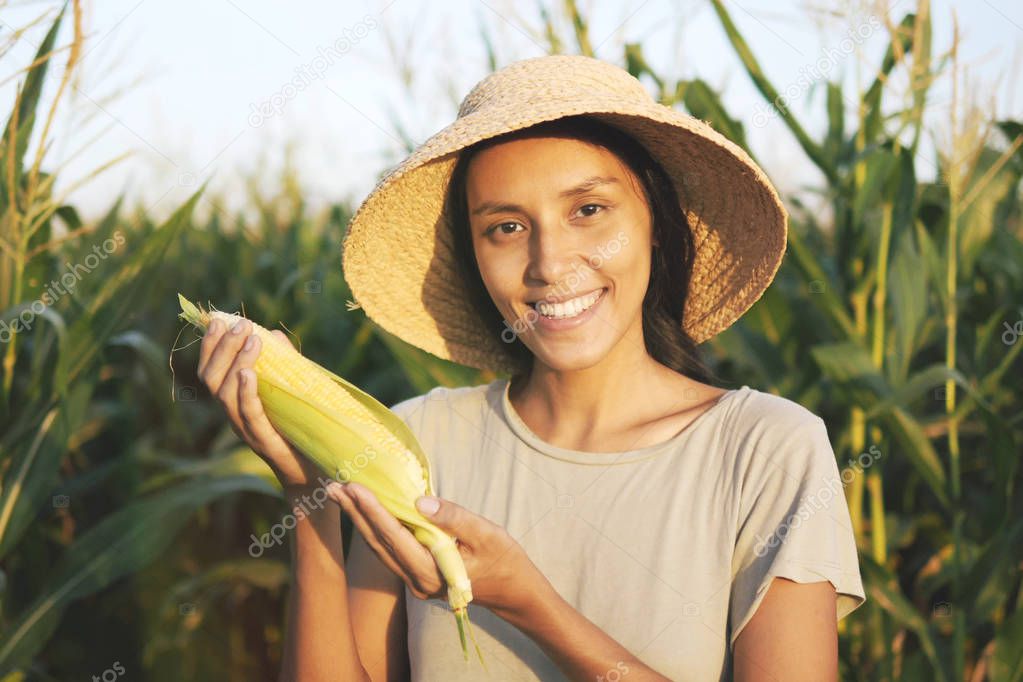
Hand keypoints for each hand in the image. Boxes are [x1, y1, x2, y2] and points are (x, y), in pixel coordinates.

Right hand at [196, 318, 320, 486]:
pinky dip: (246, 392)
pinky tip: (248, 373)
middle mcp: (234, 416)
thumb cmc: (302, 430)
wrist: (317, 473)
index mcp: (236, 403)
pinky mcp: (264, 441)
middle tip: (240, 324)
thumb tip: (274, 335)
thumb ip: (283, 364)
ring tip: (252, 340)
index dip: (210, 346)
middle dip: (223, 348)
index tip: (219, 320)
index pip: (211, 371)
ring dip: (236, 363)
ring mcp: (246, 429)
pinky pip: (249, 414)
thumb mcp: (291, 390)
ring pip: (226, 395)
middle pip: (212, 380)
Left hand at [328, 482, 546, 617]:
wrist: (513, 590)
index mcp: (432, 572)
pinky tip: (362, 512)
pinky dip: (373, 529)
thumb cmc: (504, 559)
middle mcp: (417, 582)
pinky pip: (388, 551)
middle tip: (332, 486)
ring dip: (359, 520)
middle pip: (378, 544)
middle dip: (354, 513)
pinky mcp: (416, 576)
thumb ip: (452, 517)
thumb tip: (419, 500)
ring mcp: (414, 582)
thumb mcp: (486, 533)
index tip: (354, 487)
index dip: (372, 510)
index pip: (394, 536)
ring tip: (339, 495)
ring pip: (379, 548)